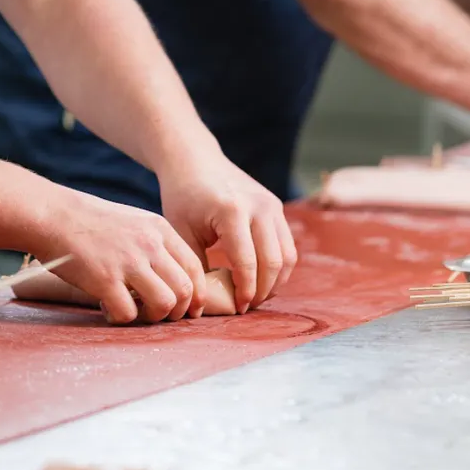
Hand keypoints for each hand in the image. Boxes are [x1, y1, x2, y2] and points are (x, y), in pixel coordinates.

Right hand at [31, 190, 204, 323]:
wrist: (53, 215)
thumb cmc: (89, 220)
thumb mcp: (133, 221)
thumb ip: (154, 244)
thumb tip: (170, 275)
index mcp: (159, 229)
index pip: (195, 267)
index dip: (197, 294)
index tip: (192, 309)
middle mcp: (149, 245)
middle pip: (185, 289)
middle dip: (179, 311)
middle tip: (163, 316)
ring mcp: (128, 262)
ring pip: (164, 304)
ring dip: (153, 317)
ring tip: (137, 312)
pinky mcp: (105, 280)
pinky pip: (128, 313)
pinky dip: (121, 318)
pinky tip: (109, 309)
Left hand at [157, 155, 296, 312]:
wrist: (194, 160)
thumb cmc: (183, 196)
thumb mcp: (182, 232)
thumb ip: (196, 267)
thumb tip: (206, 303)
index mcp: (232, 211)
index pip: (247, 262)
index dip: (245, 291)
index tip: (237, 309)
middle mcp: (258, 206)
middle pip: (274, 261)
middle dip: (263, 290)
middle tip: (247, 307)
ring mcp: (271, 204)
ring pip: (287, 255)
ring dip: (275, 281)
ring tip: (255, 296)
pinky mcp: (276, 206)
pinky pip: (287, 244)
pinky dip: (278, 266)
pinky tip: (261, 278)